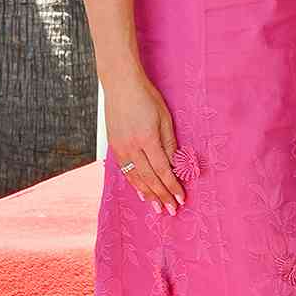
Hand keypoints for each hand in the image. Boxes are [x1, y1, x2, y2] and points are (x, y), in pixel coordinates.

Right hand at [104, 70, 184, 213]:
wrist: (120, 84)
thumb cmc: (147, 98)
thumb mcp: (165, 118)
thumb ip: (169, 144)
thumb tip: (175, 166)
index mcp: (147, 140)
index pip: (163, 171)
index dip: (172, 187)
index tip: (181, 199)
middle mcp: (132, 147)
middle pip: (149, 179)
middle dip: (161, 196)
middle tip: (171, 210)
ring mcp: (120, 147)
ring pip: (135, 177)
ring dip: (147, 194)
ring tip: (156, 207)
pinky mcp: (114, 146)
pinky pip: (125, 170)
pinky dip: (134, 183)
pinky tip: (140, 192)